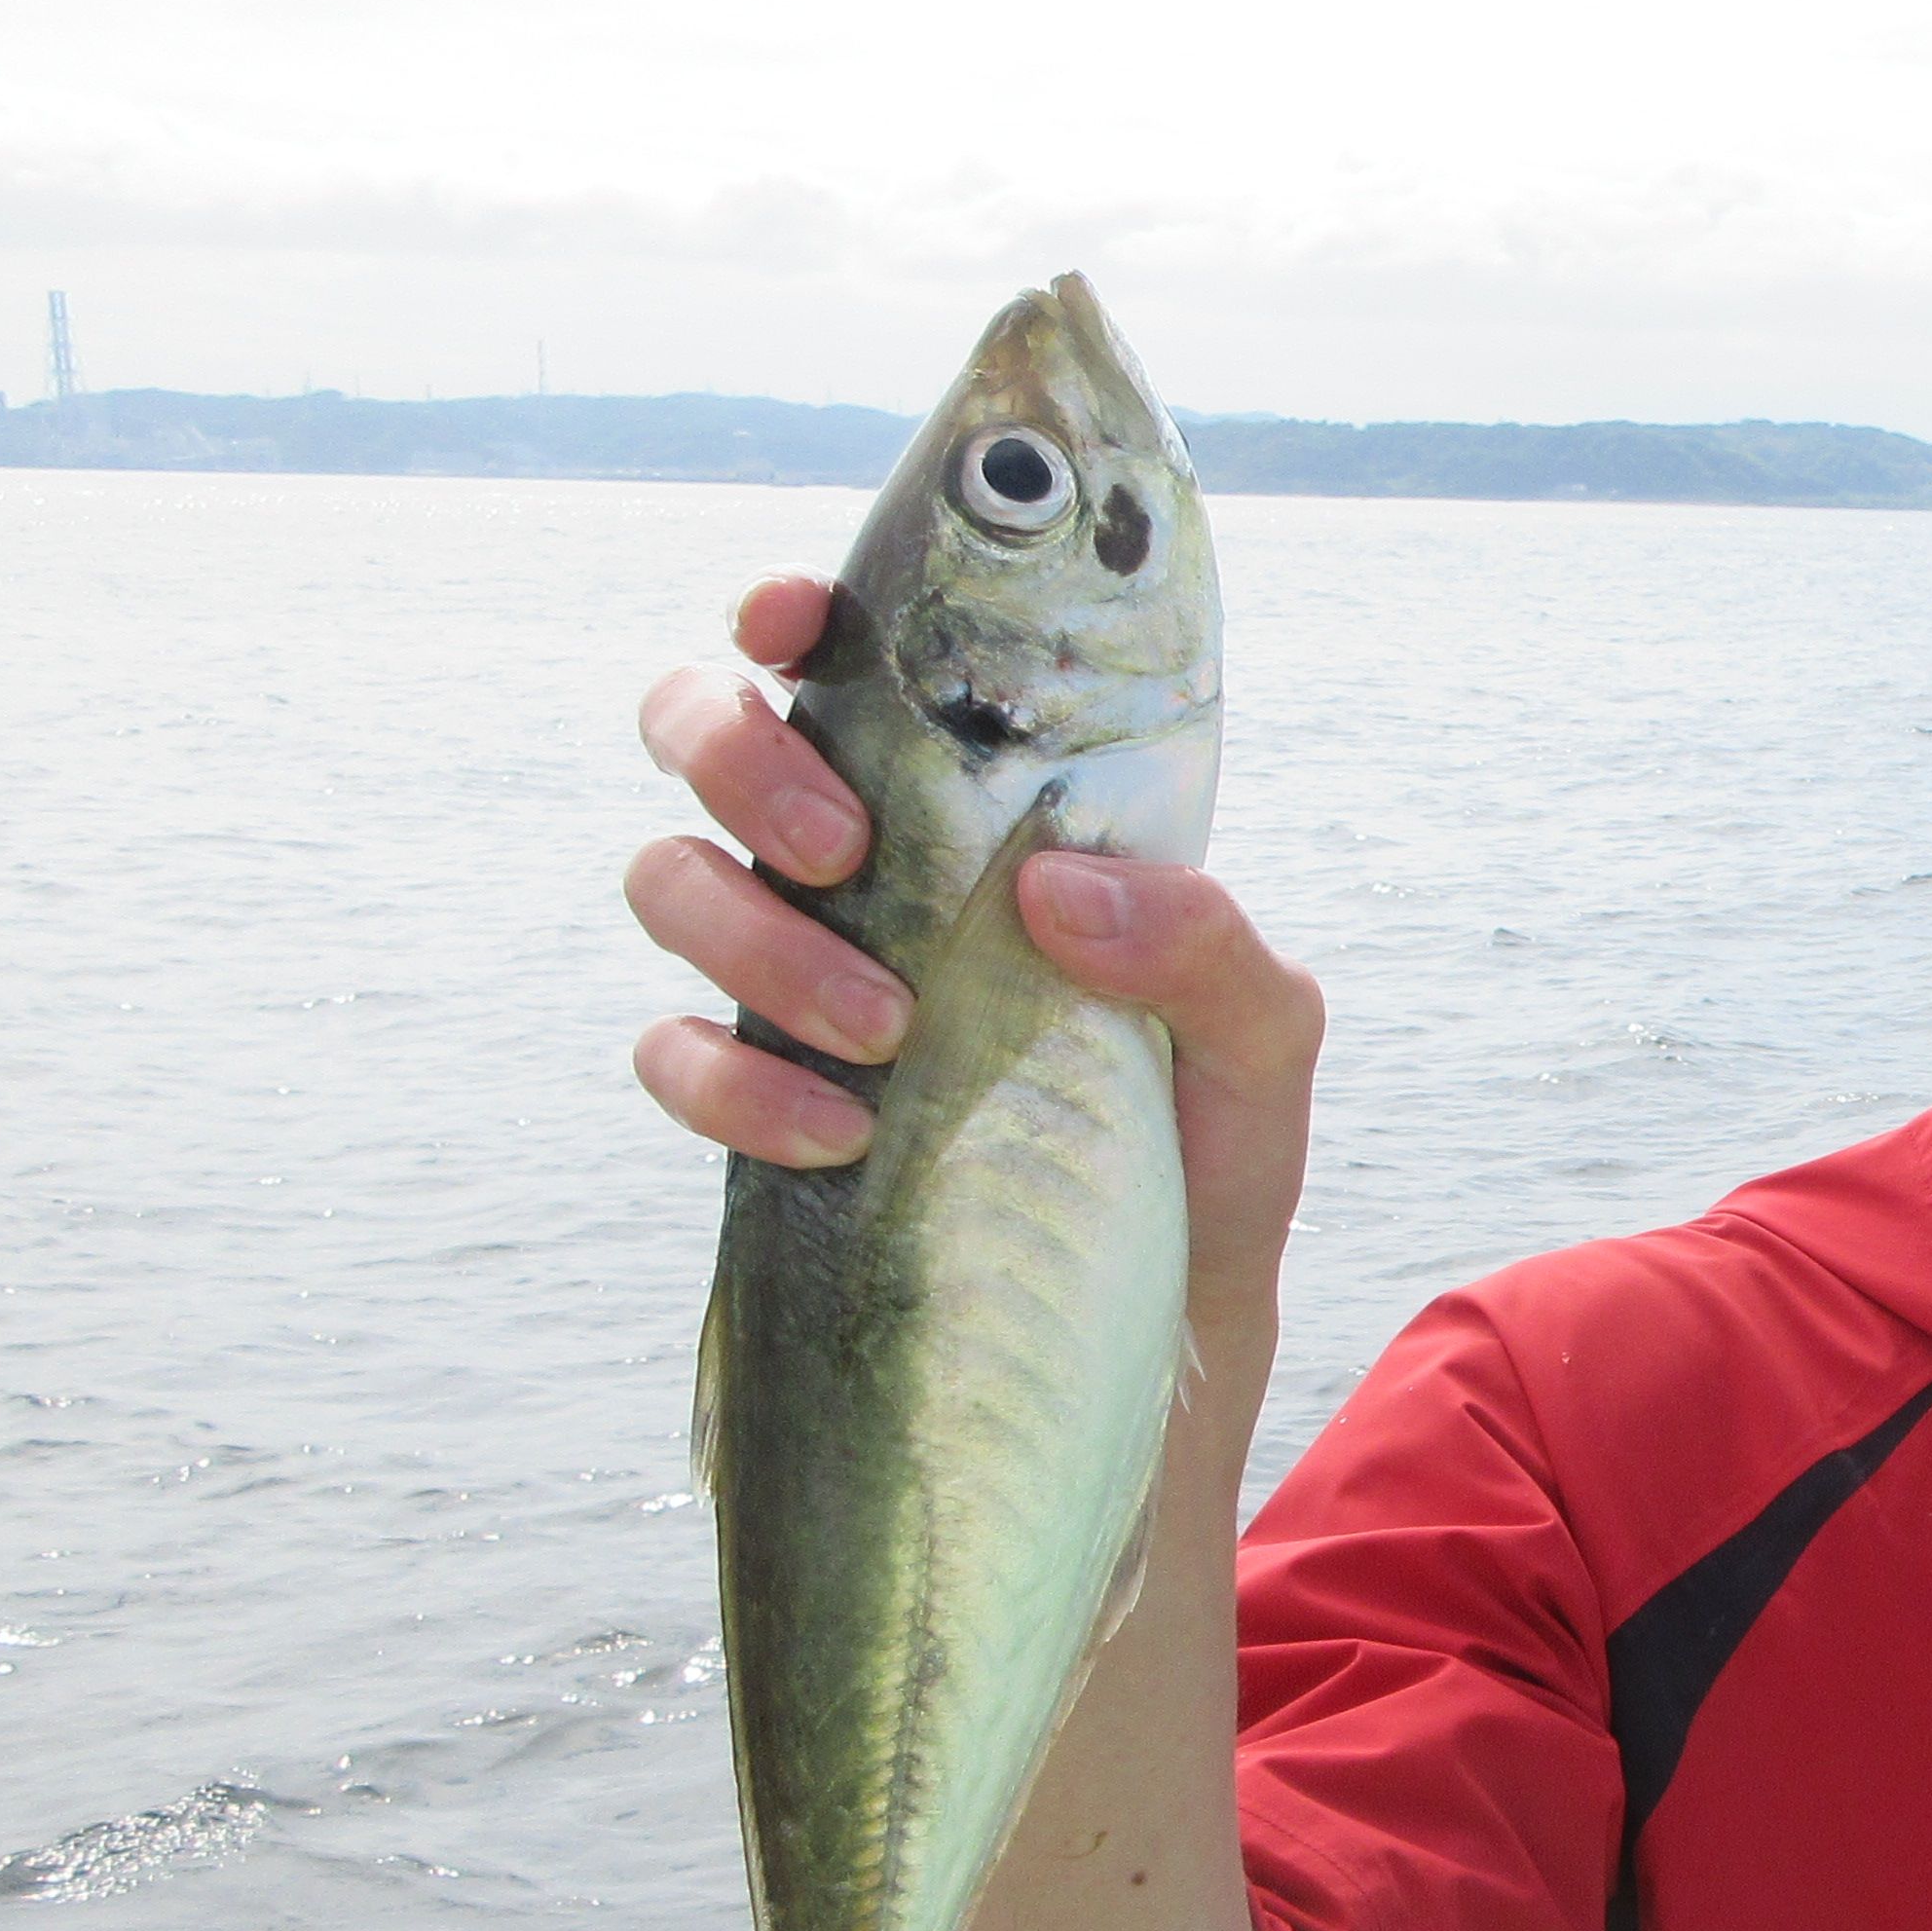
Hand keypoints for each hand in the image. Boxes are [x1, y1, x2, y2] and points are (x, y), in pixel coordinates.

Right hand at [626, 573, 1327, 1329]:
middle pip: (704, 725)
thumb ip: (1208, 945)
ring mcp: (794, 977)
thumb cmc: (1212, 1145)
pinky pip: (672, 1054)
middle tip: (844, 849)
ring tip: (884, 1026)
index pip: (851, 657)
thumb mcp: (1262, 1038)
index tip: (791, 622)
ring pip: (669, 878)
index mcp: (977, 806)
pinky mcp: (757, 1099)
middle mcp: (865, 868)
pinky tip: (840, 1131)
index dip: (793, 610)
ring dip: (753, 937)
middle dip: (741, 758)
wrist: (1170, 1321)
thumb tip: (1057, 885)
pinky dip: (733, 1082)